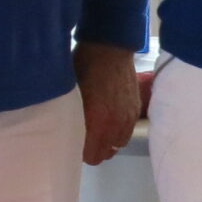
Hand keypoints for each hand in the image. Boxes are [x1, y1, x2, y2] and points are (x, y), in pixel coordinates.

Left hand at [75, 42, 140, 164]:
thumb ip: (71, 117)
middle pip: (105, 154)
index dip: (79, 153)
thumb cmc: (83, 65)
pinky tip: (108, 122)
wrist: (110, 46)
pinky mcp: (136, 110)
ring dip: (106, 142)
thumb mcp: (70, 93)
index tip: (71, 144)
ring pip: (117, 145)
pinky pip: (126, 133)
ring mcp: (128, 118)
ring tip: (95, 131)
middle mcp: (116, 125)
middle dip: (92, 150)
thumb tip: (65, 133)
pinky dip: (117, 133)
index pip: (90, 156)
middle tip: (81, 138)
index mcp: (97, 123)